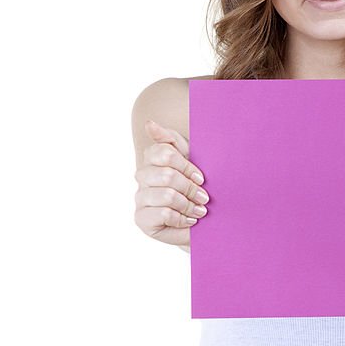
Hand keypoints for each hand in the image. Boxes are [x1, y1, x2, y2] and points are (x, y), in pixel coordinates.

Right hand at [133, 119, 209, 246]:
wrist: (202, 222)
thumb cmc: (196, 188)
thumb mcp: (190, 159)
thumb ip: (171, 140)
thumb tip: (149, 123)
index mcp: (152, 159)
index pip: (164, 153)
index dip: (186, 166)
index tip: (201, 178)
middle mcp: (142, 177)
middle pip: (167, 175)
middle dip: (190, 188)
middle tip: (204, 197)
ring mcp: (140, 198)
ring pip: (167, 195)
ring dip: (189, 204)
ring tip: (200, 211)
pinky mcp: (141, 219)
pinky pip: (164, 214)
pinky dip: (182, 218)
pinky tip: (189, 221)